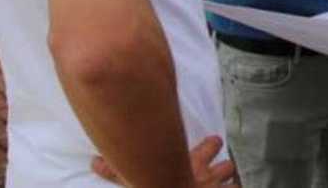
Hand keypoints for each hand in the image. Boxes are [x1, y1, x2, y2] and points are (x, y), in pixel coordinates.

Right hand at [92, 135, 235, 185]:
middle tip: (221, 170)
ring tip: (227, 187)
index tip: (212, 144)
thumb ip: (114, 170)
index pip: (212, 144)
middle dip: (224, 168)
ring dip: (230, 184)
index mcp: (192, 164)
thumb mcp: (133, 179)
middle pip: (227, 165)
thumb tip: (93, 161)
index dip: (212, 145)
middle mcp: (209, 176)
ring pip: (234, 182)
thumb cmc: (153, 186)